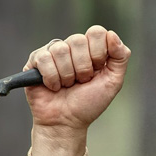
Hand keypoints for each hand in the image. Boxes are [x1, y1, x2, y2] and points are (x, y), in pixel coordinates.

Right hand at [23, 26, 129, 155]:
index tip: (97, 71)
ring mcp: (53, 52)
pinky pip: (44, 58)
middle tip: (81, 82)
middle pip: (78, 39)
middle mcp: (72, 47)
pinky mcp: (35, 61)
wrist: (66, 123)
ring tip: (67, 85)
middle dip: (83, 67)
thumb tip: (112, 34)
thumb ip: (120, 57)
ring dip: (67, 75)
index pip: (97, 32)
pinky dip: (52, 78)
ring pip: (61, 49)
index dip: (98, 53)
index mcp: (92, 48)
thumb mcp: (113, 82)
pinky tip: (53, 86)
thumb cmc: (89, 103)